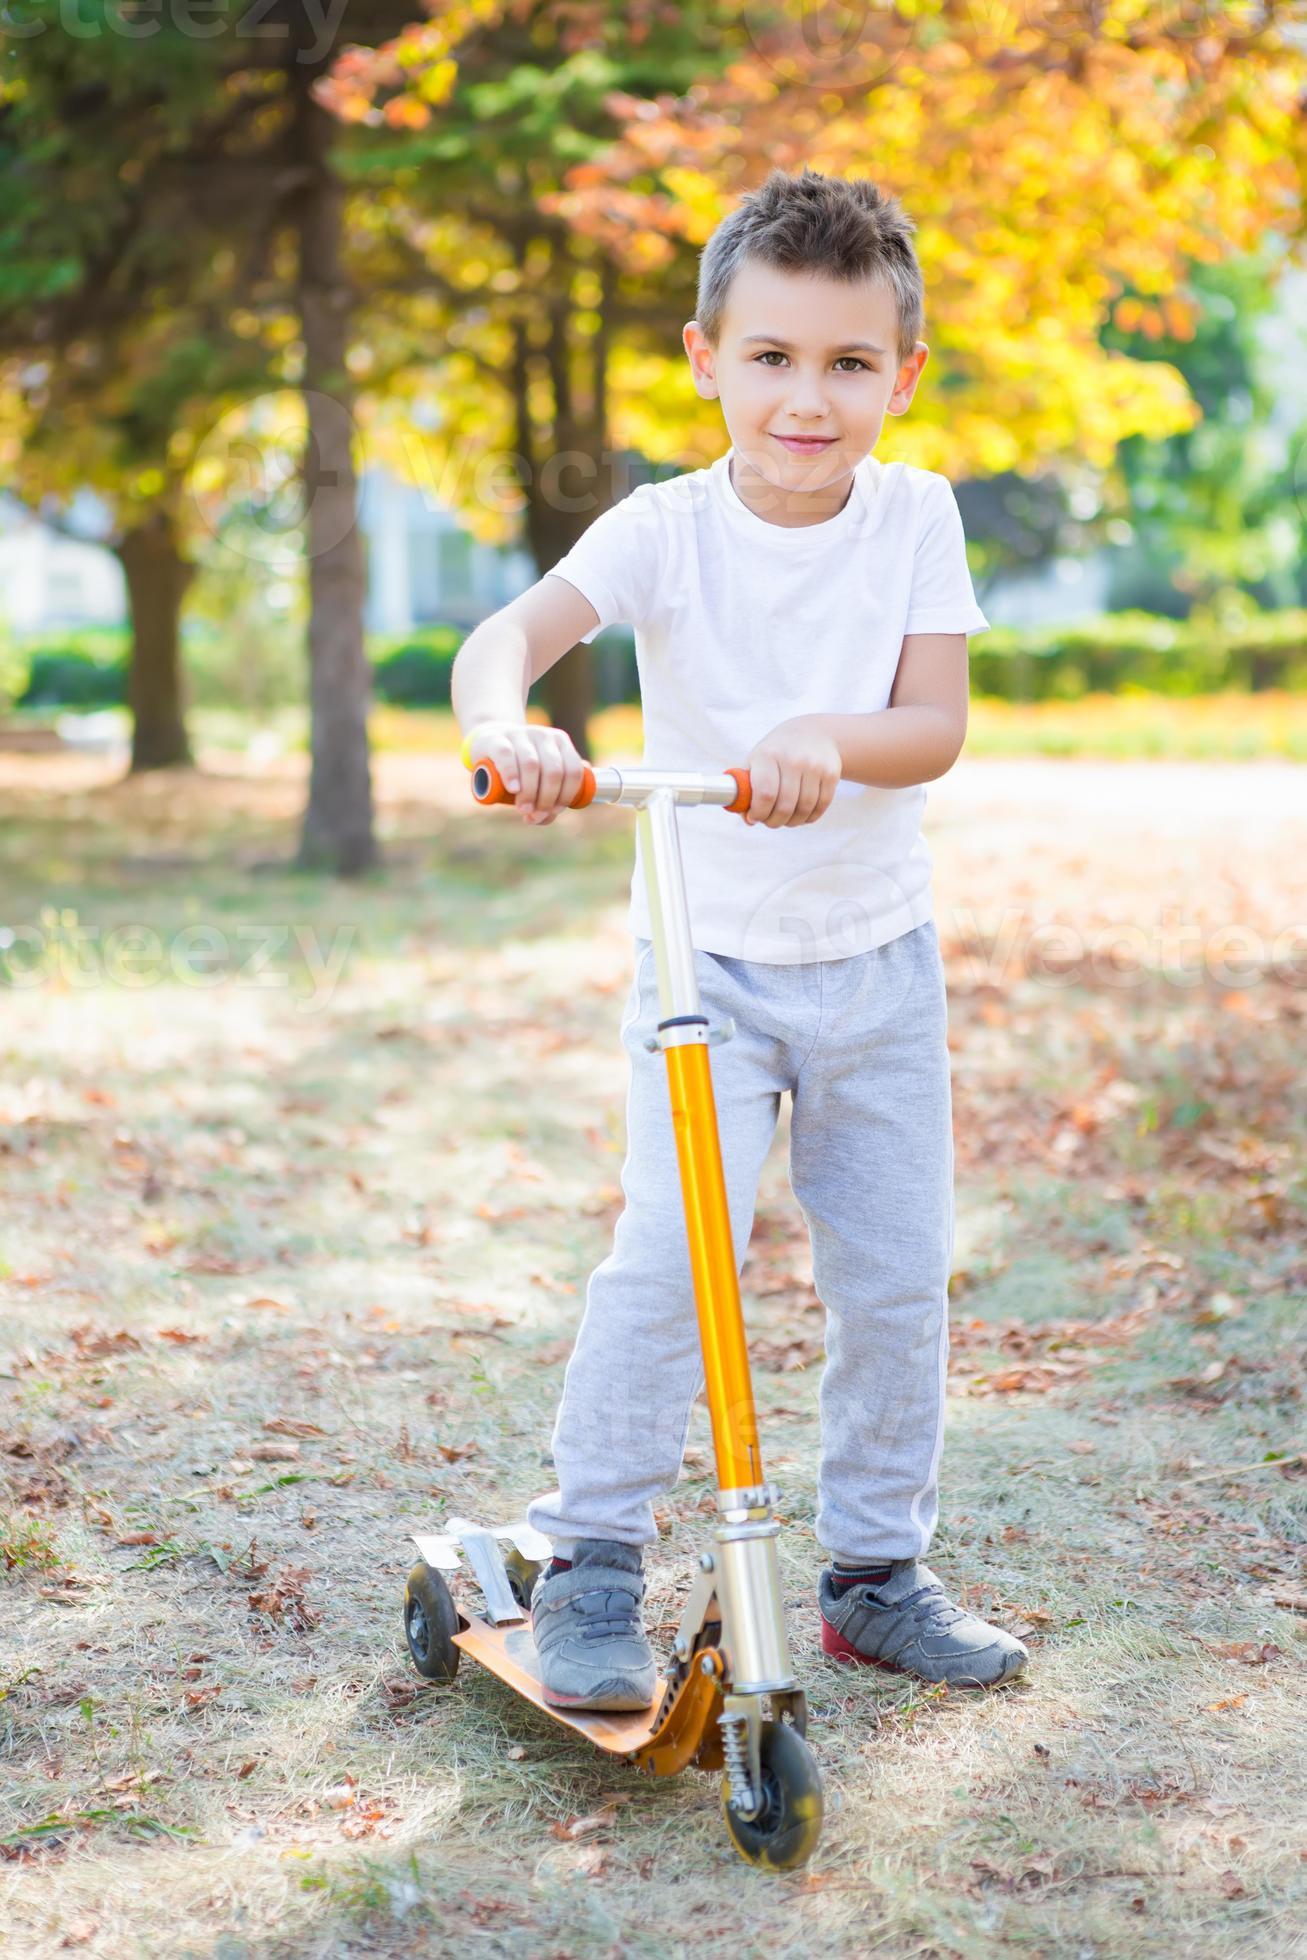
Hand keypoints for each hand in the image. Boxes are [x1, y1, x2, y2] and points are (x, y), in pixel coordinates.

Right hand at [461, 720, 588, 825]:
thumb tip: (542, 818)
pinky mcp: (496, 738)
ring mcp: (520, 734)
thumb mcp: (538, 780)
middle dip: (546, 799)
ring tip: (523, 809)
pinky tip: (513, 789)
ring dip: (529, 793)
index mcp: (561, 743)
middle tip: (534, 815)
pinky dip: (511, 774)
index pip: (573, 771)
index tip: (554, 811)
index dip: (566, 795)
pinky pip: (507, 755)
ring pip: (532, 765)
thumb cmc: (519, 768)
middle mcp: (544, 736)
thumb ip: (546, 801)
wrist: (489, 744)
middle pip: (553, 771)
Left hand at [743, 718, 841, 827]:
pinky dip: (809, 817)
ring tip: (785, 819)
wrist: (813, 734)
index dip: (759, 813)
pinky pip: (820, 806)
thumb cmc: (776, 754)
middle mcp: (793, 759)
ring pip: (803, 809)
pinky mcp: (831, 774)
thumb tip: (749, 820)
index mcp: (768, 755)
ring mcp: (814, 766)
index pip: (765, 794)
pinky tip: (801, 815)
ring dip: (792, 822)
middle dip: (774, 821)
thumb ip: (745, 790)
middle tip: (770, 822)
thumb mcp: (756, 762)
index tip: (755, 817)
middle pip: (784, 806)